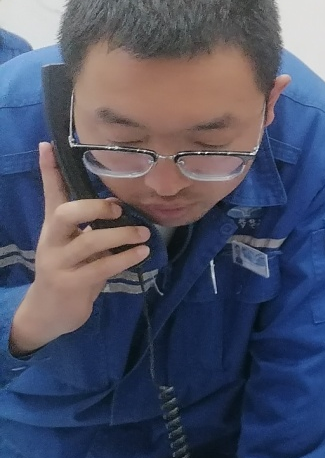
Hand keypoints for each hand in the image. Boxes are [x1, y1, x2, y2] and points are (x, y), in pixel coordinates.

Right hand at [8, 144, 150, 356]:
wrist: (49, 313)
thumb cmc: (71, 271)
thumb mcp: (77, 244)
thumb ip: (90, 225)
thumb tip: (120, 203)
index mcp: (53, 227)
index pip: (50, 192)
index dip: (49, 169)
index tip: (48, 144)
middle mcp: (51, 241)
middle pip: (64, 213)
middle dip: (94, 207)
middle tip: (119, 209)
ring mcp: (58, 263)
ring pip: (89, 241)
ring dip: (122, 235)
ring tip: (144, 234)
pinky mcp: (69, 284)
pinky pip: (101, 267)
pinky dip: (125, 258)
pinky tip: (141, 253)